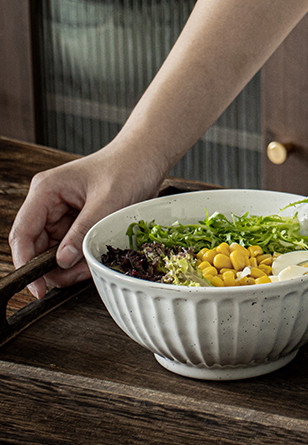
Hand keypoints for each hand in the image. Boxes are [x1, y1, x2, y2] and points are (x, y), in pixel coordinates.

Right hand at [8, 144, 165, 298]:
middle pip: (37, 246)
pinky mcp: (79, 220)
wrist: (147, 156)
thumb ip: (83, 231)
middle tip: (75, 279)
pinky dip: (83, 257)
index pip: (23, 233)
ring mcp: (63, 212)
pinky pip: (74, 246)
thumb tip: (61, 261)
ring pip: (56, 250)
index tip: (36, 287)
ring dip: (71, 265)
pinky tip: (97, 258)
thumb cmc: (127, 167)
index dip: (25, 263)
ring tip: (93, 265)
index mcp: (46, 191)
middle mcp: (49, 203)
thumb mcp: (107, 201)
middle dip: (54, 268)